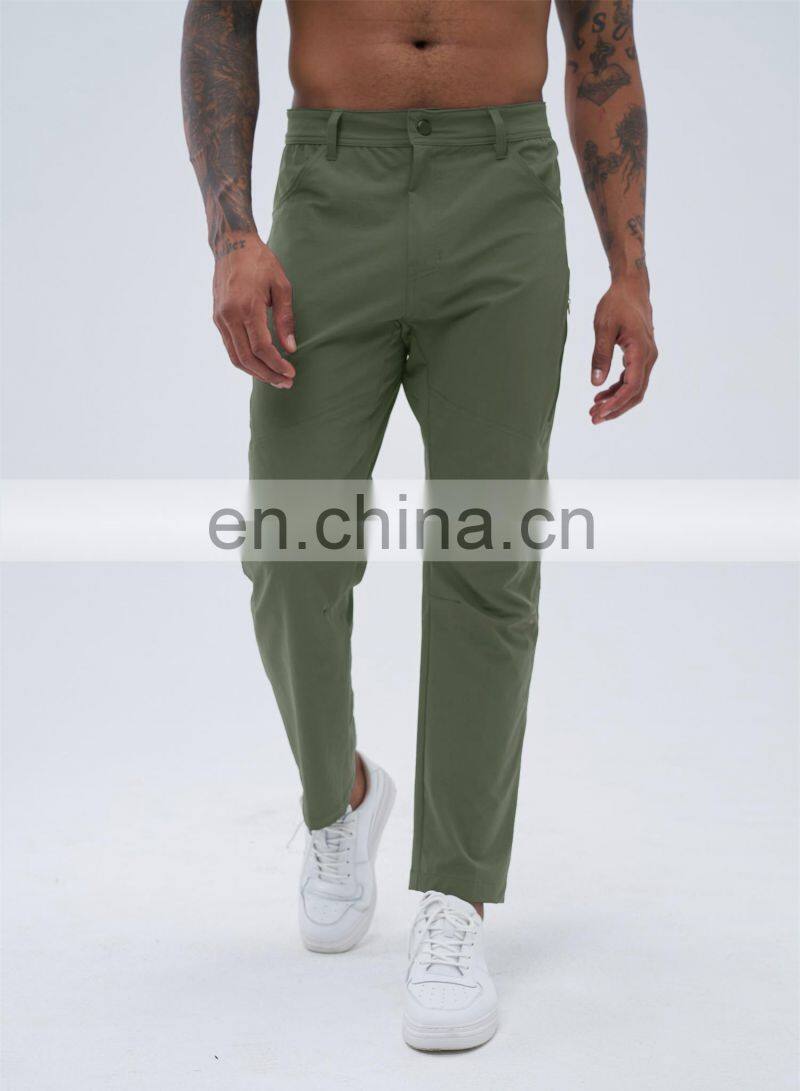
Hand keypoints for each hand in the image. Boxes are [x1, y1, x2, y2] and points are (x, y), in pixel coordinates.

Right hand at [212, 235, 295, 387]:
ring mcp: (221, 318)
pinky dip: (245, 360)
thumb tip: (290, 348)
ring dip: (256, 372)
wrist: (232, 245)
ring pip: (235, 357)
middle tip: (285, 382)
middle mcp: (230, 316)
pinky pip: (230, 347)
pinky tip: (260, 365)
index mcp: (247, 307)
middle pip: (247, 358)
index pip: (261, 347)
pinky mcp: (217, 318)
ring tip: (275, 378)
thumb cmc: (261, 262)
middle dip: (267, 374)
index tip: (291, 373)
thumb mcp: (282, 286)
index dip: (276, 365)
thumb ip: (286, 319)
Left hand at [589, 276, 657, 422]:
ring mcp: (647, 357)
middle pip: (636, 393)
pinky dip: (617, 390)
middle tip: (594, 418)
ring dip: (616, 401)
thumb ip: (600, 356)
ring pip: (635, 388)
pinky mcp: (640, 356)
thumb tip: (596, 383)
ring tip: (594, 409)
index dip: (616, 403)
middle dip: (615, 408)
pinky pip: (632, 379)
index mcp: (641, 350)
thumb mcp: (603, 328)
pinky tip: (601, 395)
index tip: (599, 412)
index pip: (632, 386)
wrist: (631, 289)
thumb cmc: (616, 304)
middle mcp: (648, 357)